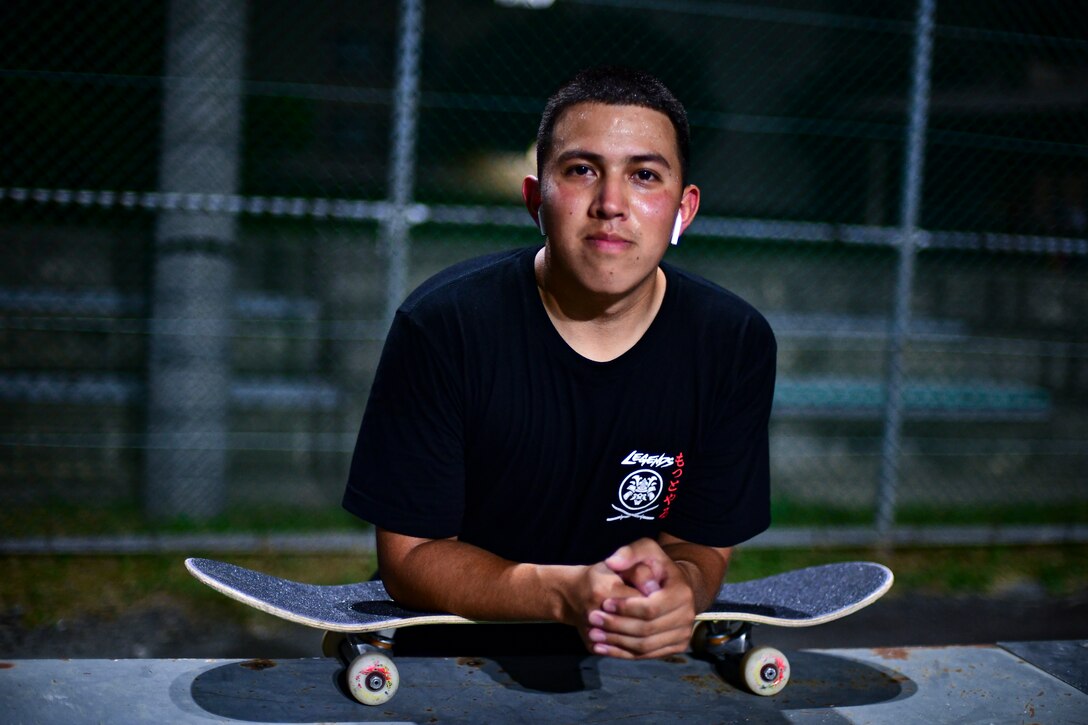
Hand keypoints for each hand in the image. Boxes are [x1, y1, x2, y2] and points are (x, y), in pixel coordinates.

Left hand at [585, 538, 697, 658]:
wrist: (672, 588)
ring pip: (644, 646)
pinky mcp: (675, 647)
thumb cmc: (655, 566)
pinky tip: (602, 648)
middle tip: (592, 619)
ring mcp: (682, 634)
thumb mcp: (645, 550)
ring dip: (616, 643)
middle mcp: (687, 616)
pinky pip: (646, 655)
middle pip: (646, 629)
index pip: (650, 608)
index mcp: (682, 592)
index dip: (625, 608)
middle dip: (617, 626)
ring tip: (593, 635)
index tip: (604, 603)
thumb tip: (612, 562)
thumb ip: (629, 553)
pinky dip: (622, 654)